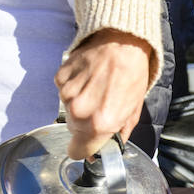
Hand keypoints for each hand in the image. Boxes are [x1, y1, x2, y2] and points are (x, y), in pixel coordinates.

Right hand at [54, 29, 151, 158]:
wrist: (123, 41)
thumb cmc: (132, 75)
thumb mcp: (133, 111)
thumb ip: (117, 135)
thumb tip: (104, 149)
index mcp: (99, 123)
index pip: (77, 152)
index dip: (83, 149)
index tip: (88, 144)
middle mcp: (79, 111)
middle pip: (73, 130)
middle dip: (85, 123)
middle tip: (102, 105)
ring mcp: (67, 93)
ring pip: (68, 110)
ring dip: (80, 103)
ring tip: (97, 87)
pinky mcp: (60, 78)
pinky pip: (63, 91)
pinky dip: (74, 87)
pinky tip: (89, 77)